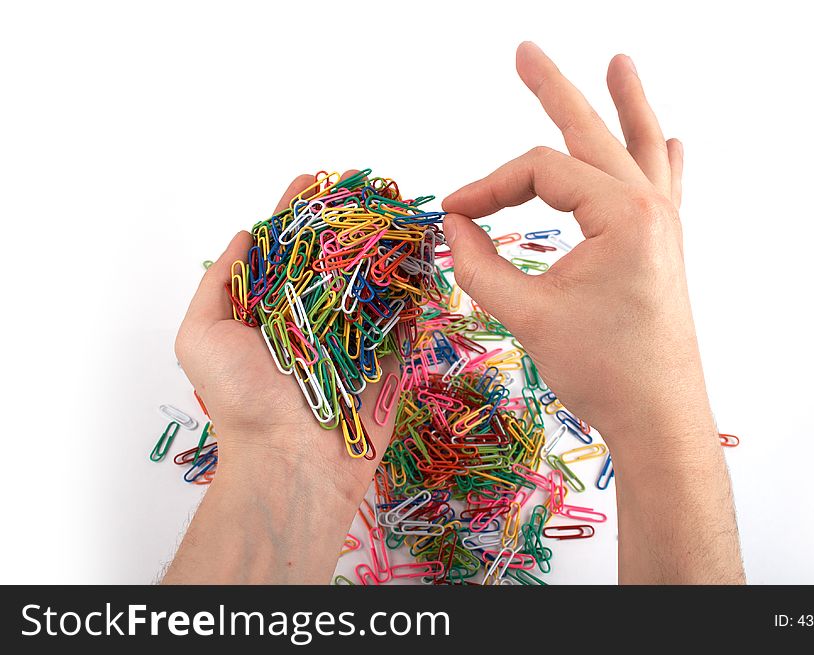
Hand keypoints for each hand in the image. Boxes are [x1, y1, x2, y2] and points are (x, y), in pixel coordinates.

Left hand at [174, 170, 393, 505]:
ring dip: (385, 243)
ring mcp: (353, 334)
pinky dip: (414, 285)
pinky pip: (404, 315)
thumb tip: (244, 237)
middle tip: (367, 186)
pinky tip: (422, 252)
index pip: (286, 247)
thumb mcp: (201, 336)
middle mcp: (313, 315)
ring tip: (398, 208)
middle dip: (349, 219)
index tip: (312, 178)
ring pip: (372, 279)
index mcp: (270, 307)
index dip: (298, 211)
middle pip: (334, 255)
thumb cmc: (240, 401)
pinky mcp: (388, 356)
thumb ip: (218, 284)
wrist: (291, 461)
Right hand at [443, 43, 709, 452]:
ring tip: (619, 62)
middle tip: (526, 51)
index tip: (452, 213)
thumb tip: (453, 224)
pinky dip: (660, 157)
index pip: (541, 173)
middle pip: (593, 134)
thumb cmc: (600, 370)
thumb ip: (480, 265)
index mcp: (623, 215)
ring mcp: (664, 226)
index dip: (489, 186)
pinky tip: (670, 137)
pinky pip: (665, 186)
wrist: (658, 417)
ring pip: (640, 149)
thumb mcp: (527, 315)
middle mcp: (651, 208)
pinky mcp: (664, 248)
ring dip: (627, 104)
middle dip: (555, 91)